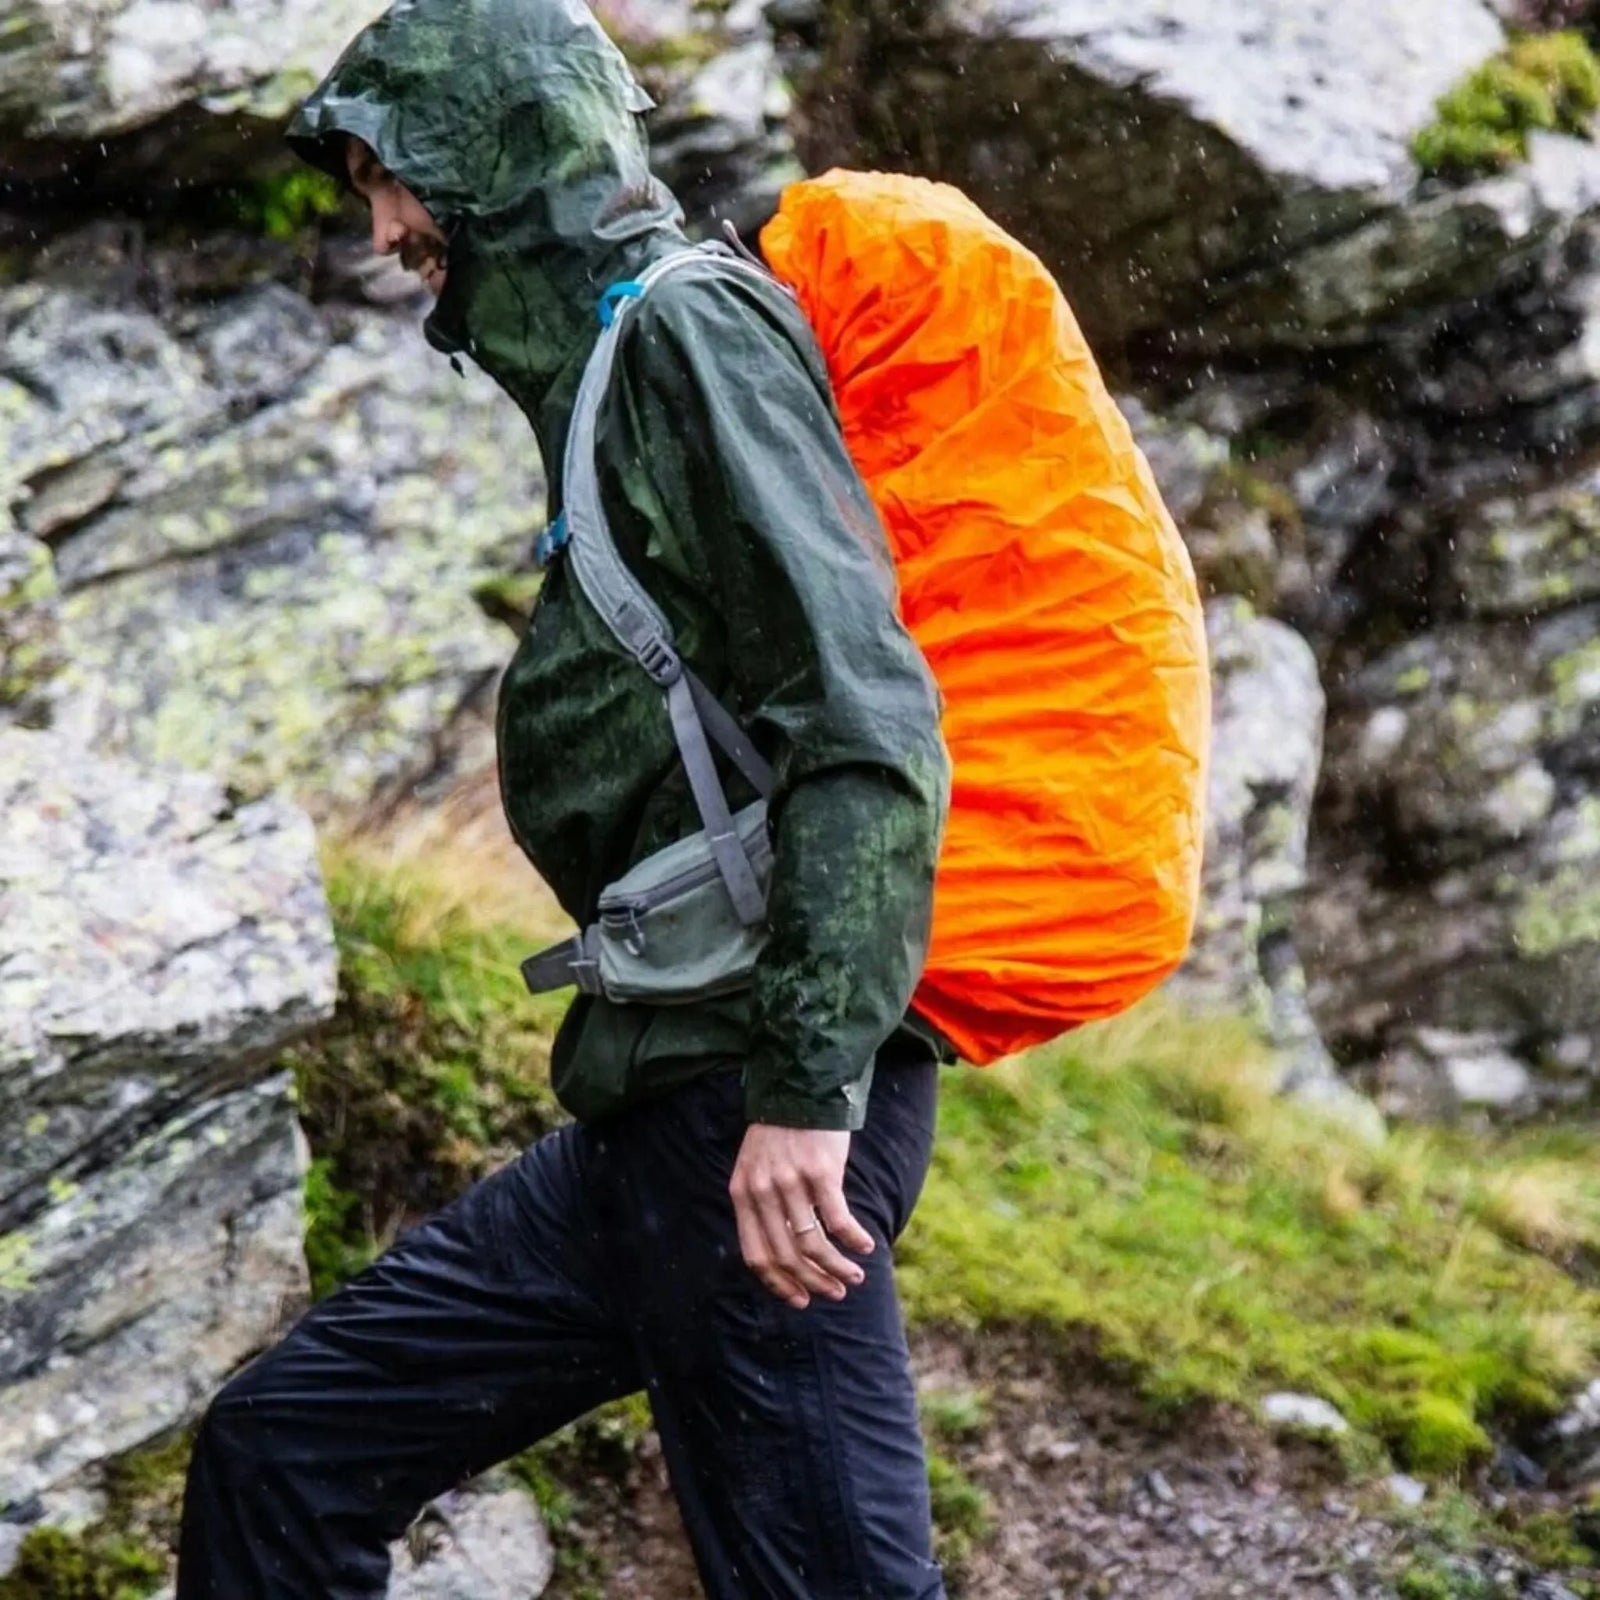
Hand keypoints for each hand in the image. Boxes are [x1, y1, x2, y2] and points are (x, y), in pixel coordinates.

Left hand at [730, 1124, 876, 1308]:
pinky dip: (853, 1240)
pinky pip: (838, 1220)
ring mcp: (791, 1182)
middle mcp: (763, 1192)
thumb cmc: (780, 1132)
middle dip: (813, 1282)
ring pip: (813, 1245)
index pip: (756, 1254)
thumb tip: (782, 1251)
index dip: (779, 1283)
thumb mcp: (756, 1167)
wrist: (800, 1088)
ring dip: (836, 1268)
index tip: (800, 1300)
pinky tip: (865, 1246)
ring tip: (854, 1277)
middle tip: (835, 1293)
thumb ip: (761, 1203)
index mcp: (743, 1193)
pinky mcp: (820, 1172)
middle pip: (786, 1256)